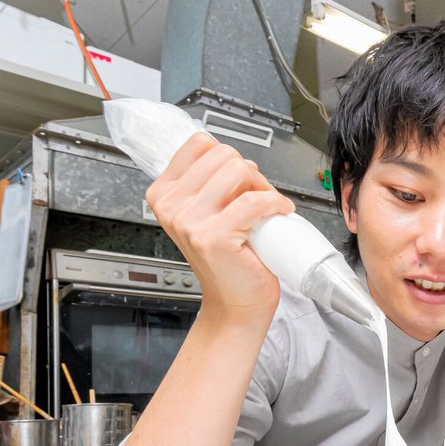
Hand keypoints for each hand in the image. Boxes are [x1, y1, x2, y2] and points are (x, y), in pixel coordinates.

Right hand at [145, 133, 295, 322]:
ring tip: (267, 207)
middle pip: (223, 155)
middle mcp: (171, 206)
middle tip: (259, 198)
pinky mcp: (214, 236)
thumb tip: (239, 160)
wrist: (235, 302)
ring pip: (239, 170)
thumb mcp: (207, 214)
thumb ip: (210, 184)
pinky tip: (280, 212)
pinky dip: (276, 202)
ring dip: (263, 186)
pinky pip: (254, 200)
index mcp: (164, 194)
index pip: (199, 143)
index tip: (241, 181)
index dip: (229, 158)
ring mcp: (190, 221)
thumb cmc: (228, 260)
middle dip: (250, 173)